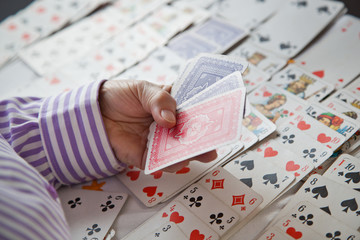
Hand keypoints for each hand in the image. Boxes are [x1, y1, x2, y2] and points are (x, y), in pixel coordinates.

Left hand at [99, 80, 216, 171]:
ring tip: (199, 150)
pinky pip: (161, 164)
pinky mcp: (146, 157)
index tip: (219, 113)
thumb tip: (170, 120)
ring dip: (190, 152)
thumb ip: (158, 101)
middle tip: (215, 138)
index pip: (194, 110)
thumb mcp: (142, 89)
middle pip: (191, 134)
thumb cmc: (120, 96)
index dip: (207, 112)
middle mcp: (169, 126)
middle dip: (204, 137)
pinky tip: (177, 160)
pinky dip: (170, 164)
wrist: (94, 111)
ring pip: (180, 151)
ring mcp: (159, 142)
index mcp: (172, 106)